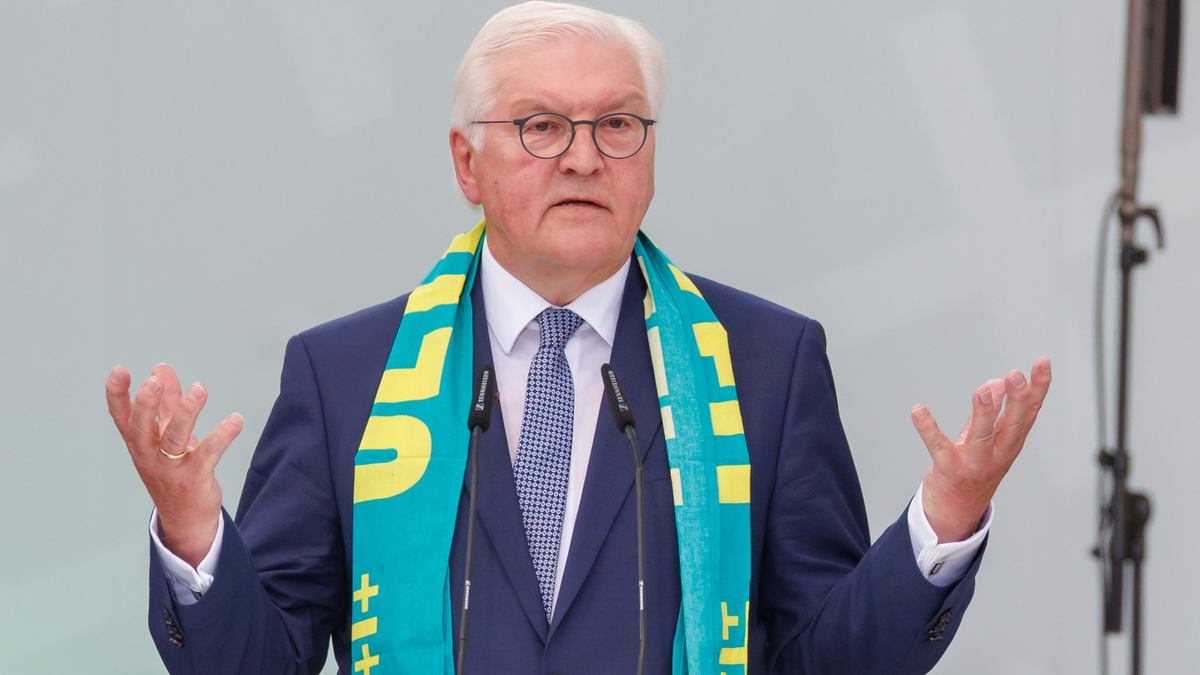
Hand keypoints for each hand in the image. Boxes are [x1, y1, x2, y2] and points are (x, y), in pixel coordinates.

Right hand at [106, 362, 242, 567]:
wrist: (185, 517)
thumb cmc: (173, 469)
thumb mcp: (166, 434)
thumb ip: (166, 402)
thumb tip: (161, 369)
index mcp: (139, 442)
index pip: (121, 417)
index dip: (117, 394)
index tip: (119, 370)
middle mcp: (149, 455)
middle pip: (141, 428)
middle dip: (146, 405)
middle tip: (153, 382)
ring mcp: (170, 468)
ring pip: (175, 439)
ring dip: (186, 413)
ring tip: (199, 389)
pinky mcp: (195, 478)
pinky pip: (208, 453)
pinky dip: (222, 435)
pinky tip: (235, 420)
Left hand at [911, 357, 1051, 542]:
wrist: (956, 511)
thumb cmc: (973, 470)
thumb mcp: (987, 439)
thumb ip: (990, 413)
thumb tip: (997, 383)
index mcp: (1009, 441)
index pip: (1030, 412)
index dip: (1039, 388)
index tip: (1043, 363)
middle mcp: (998, 453)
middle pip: (1014, 425)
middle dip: (1017, 401)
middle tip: (1016, 375)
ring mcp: (975, 464)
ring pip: (982, 437)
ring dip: (984, 414)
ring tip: (982, 391)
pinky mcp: (950, 470)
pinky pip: (938, 448)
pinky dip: (928, 429)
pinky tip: (918, 410)